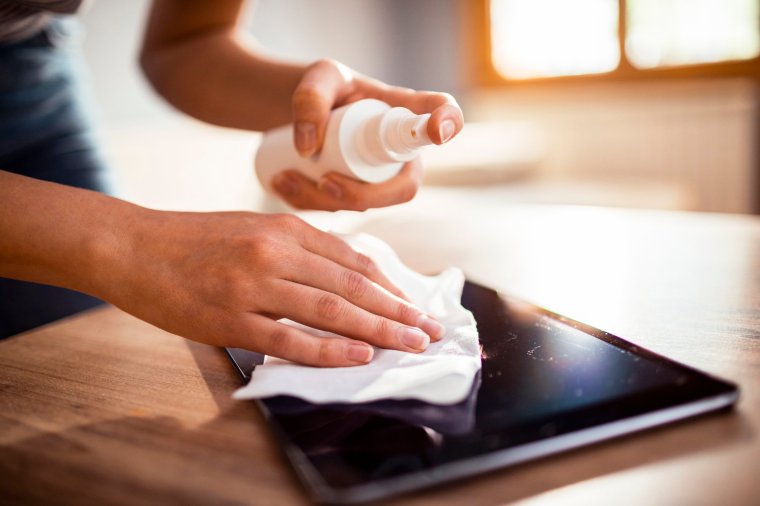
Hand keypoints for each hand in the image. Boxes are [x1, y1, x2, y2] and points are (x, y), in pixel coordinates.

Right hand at [103, 209, 443, 366]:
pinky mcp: (230, 320)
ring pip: (331, 310)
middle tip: (430, 331)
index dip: (390, 285)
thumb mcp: (252, 229)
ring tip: (411, 345)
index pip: (353, 259)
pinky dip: (329, 349)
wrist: (133, 246)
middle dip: (398, 311)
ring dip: (378, 330)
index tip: (415, 306)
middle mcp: (275, 252)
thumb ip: (296, 249)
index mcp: (284, 228)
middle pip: (352, 285)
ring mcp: (253, 286)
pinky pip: (290, 338)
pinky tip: (360, 356)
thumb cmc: (195, 240)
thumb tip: (343, 279)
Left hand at [271, 59, 463, 210]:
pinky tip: (281, 186)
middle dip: (363, 195)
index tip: (436, 129)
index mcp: (402, 108)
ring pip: (366, 206)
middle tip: (324, 181)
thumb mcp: (316, 79)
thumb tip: (308, 149)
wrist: (293, 110)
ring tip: (283, 178)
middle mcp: (399, 150)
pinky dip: (308, 205)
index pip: (439, 111)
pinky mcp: (354, 195)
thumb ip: (310, 99)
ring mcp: (379, 177)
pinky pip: (340, 212)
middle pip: (404, 188)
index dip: (447, 122)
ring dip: (324, 201)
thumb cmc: (321, 88)